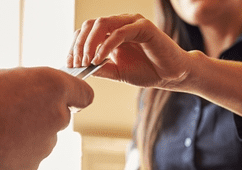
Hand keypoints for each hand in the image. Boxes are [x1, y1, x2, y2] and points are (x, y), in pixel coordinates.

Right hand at [0, 66, 93, 169]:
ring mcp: (44, 146)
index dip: (73, 96)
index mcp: (53, 86)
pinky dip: (11, 156)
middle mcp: (56, 117)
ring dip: (24, 137)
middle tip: (7, 112)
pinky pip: (25, 160)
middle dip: (39, 116)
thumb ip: (26, 87)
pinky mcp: (29, 169)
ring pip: (41, 141)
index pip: (84, 94)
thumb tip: (27, 97)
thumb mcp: (1, 76)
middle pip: (58, 118)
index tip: (63, 99)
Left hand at [67, 14, 189, 88]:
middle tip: (76, 64)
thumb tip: (79, 69)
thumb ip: (100, 68)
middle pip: (90, 25)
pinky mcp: (144, 27)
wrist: (172, 76)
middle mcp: (121, 23)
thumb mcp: (117, 72)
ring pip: (101, 24)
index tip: (69, 64)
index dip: (75, 46)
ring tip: (86, 61)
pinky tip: (99, 59)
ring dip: (89, 43)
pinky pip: (119, 32)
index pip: (86, 31)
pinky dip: (106, 45)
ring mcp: (132, 22)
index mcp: (113, 31)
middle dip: (79, 45)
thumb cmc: (148, 71)